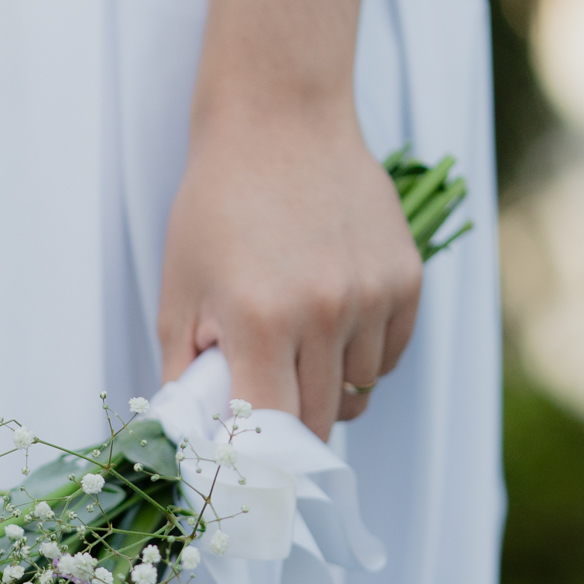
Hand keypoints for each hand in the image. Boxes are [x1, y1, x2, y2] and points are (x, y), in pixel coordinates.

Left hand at [157, 103, 422, 439]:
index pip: (272, 431)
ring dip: (326, 392)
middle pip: (318, 422)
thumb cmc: (216, 208)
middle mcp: (324, 312)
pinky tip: (332, 326)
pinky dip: (361, 360)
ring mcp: (372, 295)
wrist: (280, 119)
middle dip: (289, 431)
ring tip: (297, 352)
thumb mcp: (178, 294)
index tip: (246, 464)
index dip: (259, 457)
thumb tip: (194, 441)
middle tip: (266, 408)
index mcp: (260, 320)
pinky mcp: (406, 279)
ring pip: (357, 393)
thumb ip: (184, 376)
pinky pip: (387, 358)